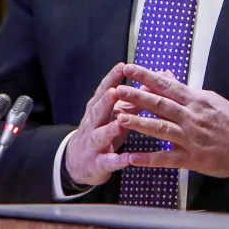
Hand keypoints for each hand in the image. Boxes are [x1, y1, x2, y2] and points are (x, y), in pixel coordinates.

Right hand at [63, 63, 132, 185]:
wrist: (78, 162)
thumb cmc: (102, 132)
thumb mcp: (113, 115)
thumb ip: (130, 101)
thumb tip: (150, 84)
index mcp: (96, 109)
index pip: (103, 91)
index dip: (111, 79)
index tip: (122, 66)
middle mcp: (92, 124)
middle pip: (98, 111)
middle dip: (106, 102)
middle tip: (115, 92)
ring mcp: (92, 144)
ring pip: (100, 135)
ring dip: (109, 129)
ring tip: (119, 123)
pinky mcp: (97, 163)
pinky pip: (107, 161)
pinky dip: (116, 160)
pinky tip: (127, 159)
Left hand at [116, 63, 228, 178]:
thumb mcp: (210, 98)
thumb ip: (185, 90)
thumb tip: (165, 75)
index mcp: (196, 100)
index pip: (166, 84)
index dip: (146, 76)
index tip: (128, 69)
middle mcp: (192, 117)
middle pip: (160, 104)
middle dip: (137, 97)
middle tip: (117, 91)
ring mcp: (191, 138)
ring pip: (161, 129)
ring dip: (140, 123)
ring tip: (120, 118)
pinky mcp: (193, 158)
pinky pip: (167, 159)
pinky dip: (149, 159)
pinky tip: (132, 159)